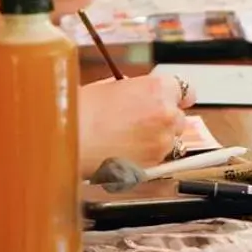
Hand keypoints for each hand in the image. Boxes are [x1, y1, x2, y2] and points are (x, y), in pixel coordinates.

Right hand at [78, 74, 193, 173]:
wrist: (67, 141)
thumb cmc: (80, 111)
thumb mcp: (110, 87)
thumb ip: (136, 89)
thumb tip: (141, 93)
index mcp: (158, 88)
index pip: (185, 91)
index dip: (176, 98)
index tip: (175, 102)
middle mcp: (166, 113)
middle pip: (178, 118)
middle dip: (163, 121)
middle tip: (138, 124)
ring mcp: (163, 141)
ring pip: (171, 141)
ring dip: (156, 141)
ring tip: (127, 140)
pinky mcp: (155, 164)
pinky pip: (160, 161)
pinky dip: (147, 159)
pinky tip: (125, 153)